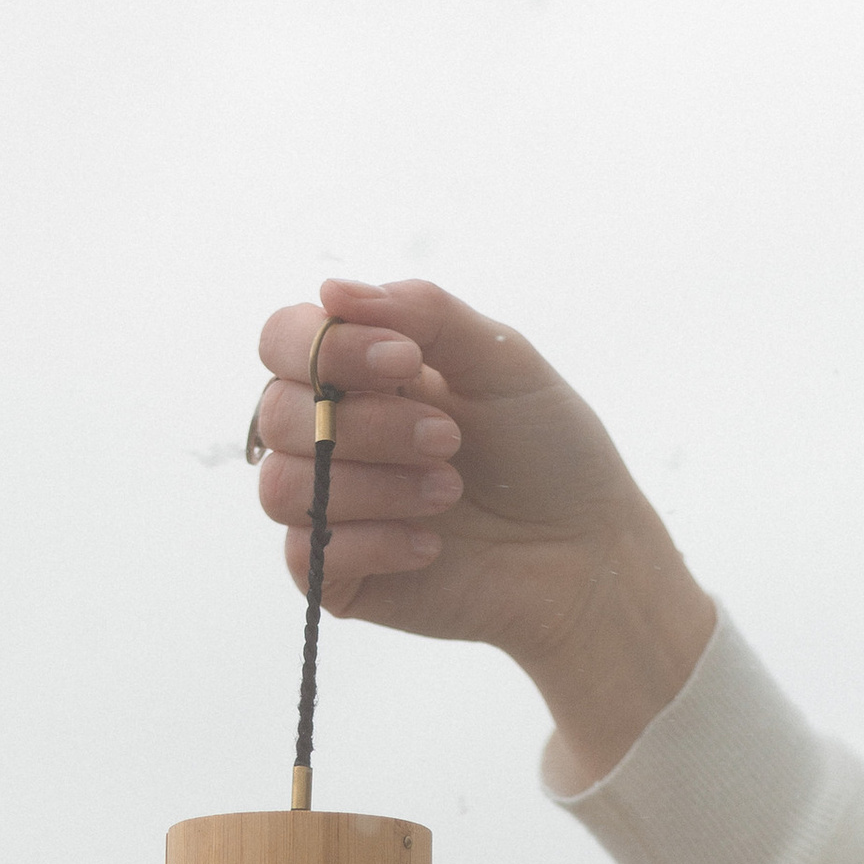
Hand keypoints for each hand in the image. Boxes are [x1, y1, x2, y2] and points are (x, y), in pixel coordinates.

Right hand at [251, 278, 715, 789]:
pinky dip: (374, 542)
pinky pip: (307, 553)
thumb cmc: (549, 450)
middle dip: (369, 425)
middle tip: (449, 439)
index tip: (409, 362)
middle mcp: (332, 434)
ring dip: (373, 486)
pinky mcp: (337, 573)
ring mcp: (329, 506)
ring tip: (449, 492)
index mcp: (360, 373)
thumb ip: (423, 312)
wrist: (586, 553)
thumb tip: (331, 289)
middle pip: (277, 413)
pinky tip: (432, 545)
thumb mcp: (499, 358)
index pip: (284, 341)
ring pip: (282, 486)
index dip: (325, 347)